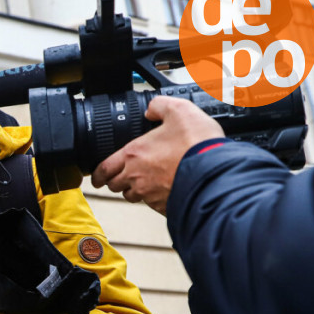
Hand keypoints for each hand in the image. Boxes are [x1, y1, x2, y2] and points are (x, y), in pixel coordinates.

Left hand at [91, 96, 224, 214]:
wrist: (217, 173)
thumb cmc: (197, 144)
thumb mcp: (179, 110)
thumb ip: (160, 106)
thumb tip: (151, 110)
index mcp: (133, 154)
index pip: (103, 169)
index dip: (98, 173)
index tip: (97, 177)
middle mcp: (137, 177)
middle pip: (115, 185)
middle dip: (115, 181)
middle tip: (119, 178)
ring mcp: (150, 194)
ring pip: (132, 196)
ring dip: (134, 190)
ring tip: (143, 183)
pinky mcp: (164, 206)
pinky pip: (152, 205)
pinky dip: (154, 199)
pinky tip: (164, 190)